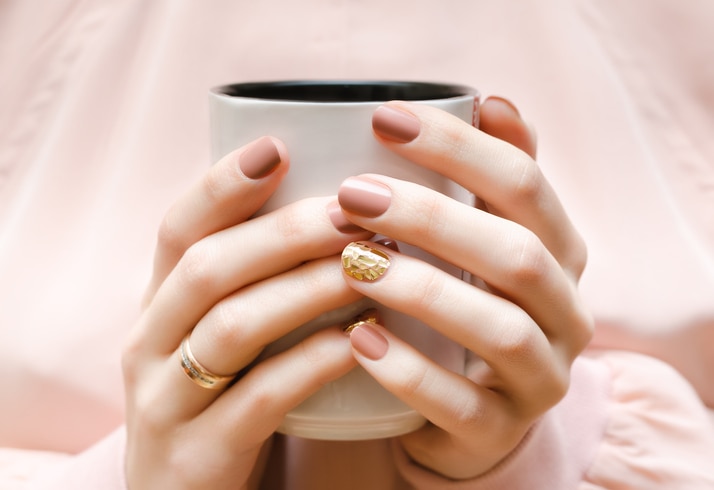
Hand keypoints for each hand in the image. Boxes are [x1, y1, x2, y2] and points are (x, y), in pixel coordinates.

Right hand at [122, 137, 370, 488]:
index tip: (279, 146)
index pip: (178, 228)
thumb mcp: (226, 336)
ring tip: (367, 265)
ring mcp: (165, 403)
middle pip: (207, 268)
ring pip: (232, 327)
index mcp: (158, 305)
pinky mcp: (197, 457)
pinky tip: (359, 340)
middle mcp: (149, 344)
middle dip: (282, 232)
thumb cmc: (225, 399)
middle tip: (352, 210)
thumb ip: (257, 284)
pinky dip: (312, 362)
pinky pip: (259, 399)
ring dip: (306, 289)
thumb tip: (333, 211)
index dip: (223, 184)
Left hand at [338, 98, 592, 478]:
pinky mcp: (500, 431)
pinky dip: (409, 371)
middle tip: (353, 193)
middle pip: (518, 254)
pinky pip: (461, 404)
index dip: (458, 146)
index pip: (525, 184)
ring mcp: (541, 378)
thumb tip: (492, 101)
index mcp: (562, 252)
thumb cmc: (470, 307)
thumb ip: (492, 180)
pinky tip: (357, 339)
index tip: (384, 119)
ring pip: (499, 330)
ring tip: (351, 262)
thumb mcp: (487, 241)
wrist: (473, 413)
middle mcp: (566, 313)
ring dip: (422, 290)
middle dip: (433, 217)